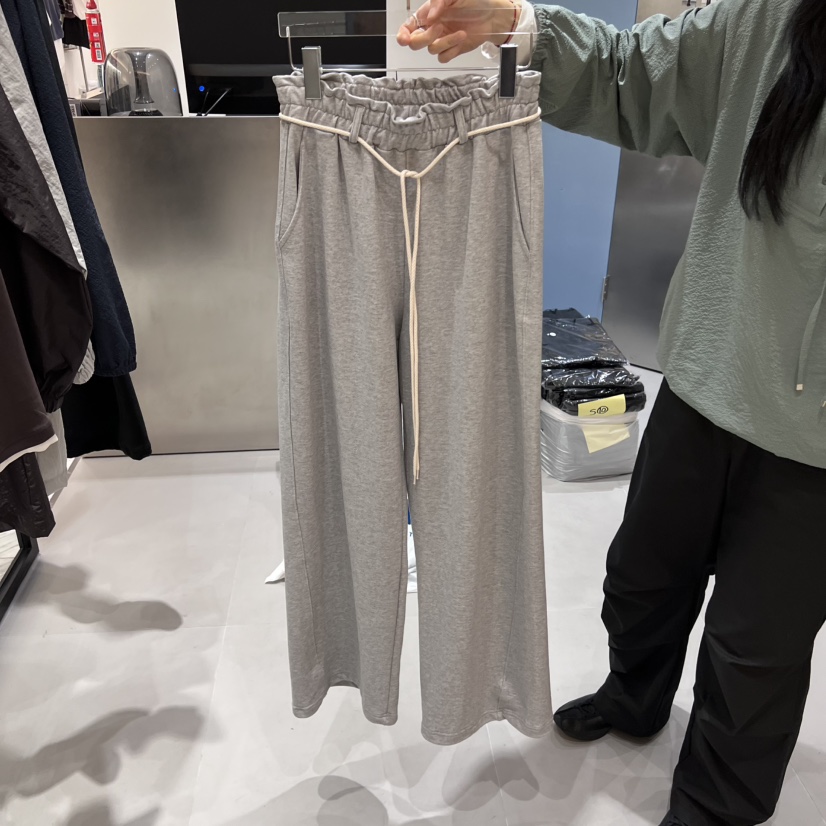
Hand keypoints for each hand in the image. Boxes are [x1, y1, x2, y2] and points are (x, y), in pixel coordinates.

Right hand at [396, 0, 519, 63]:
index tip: (404, 39)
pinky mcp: (451, 50)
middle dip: (426, 38)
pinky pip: (443, 57)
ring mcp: (441, 40)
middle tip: (440, 27)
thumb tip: (430, 17)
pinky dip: (452, 50)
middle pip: (415, 43)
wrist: (492, 15)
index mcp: (427, 14)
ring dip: (446, 42)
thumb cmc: (474, 1)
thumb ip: (438, 2)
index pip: (408, 27)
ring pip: (432, 50)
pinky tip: (462, 39)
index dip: (403, 34)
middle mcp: (432, 28)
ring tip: (460, 32)